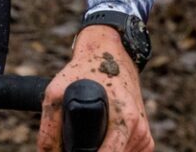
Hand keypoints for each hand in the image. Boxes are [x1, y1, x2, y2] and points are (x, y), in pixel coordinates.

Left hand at [37, 26, 151, 151]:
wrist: (110, 53)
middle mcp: (138, 128)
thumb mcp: (56, 93)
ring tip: (92, 138)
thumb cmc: (84, 71)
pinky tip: (106, 140)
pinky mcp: (146, 137)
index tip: (76, 151)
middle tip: (81, 143)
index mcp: (124, 119)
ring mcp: (144, 134)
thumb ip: (50, 128)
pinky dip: (116, 151)